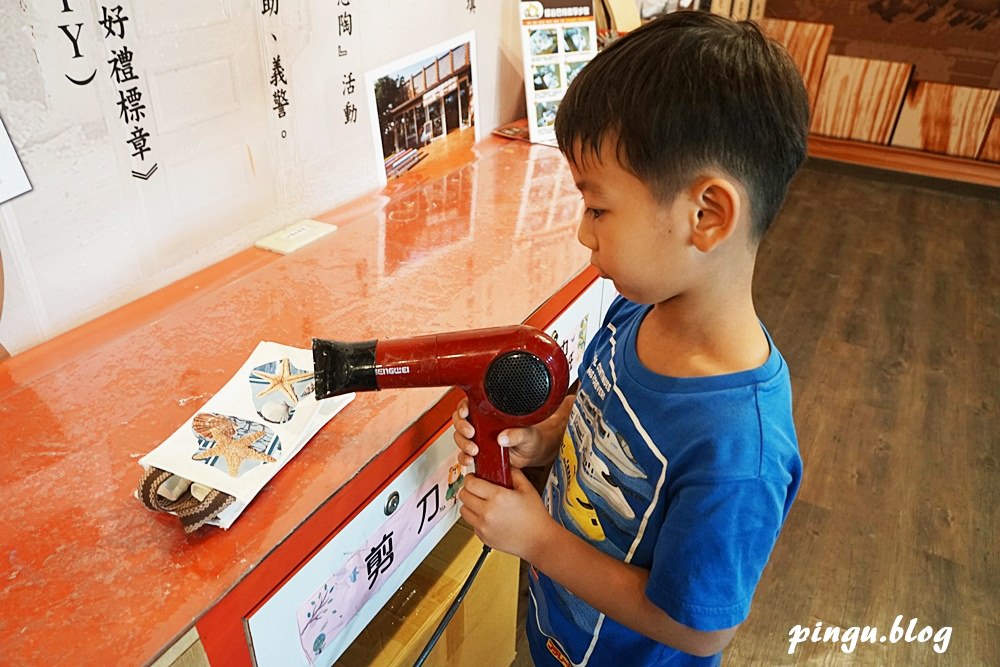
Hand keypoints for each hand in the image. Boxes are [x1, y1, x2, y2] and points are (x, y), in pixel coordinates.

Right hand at [451, 394, 573, 469]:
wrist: (532, 454)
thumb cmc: (530, 438)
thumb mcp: (528, 434)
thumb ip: (517, 434)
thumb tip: (503, 437)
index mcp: (491, 412)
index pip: (470, 404)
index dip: (463, 407)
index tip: (465, 413)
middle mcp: (482, 423)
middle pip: (460, 420)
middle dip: (462, 427)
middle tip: (471, 433)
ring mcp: (479, 438)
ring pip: (460, 437)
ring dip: (463, 444)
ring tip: (474, 450)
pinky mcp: (479, 452)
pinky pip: (464, 454)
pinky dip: (464, 457)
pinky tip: (470, 459)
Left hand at [458, 468, 553, 559]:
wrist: (539, 540)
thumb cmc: (535, 517)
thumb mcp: (527, 489)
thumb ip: (514, 473)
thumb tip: (505, 466)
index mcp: (498, 497)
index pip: (470, 483)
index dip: (470, 478)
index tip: (474, 477)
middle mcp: (487, 512)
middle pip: (463, 495)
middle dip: (468, 489)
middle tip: (476, 489)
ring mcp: (484, 526)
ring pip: (463, 510)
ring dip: (469, 504)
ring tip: (480, 503)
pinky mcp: (483, 537)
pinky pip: (471, 523)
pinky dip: (475, 518)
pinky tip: (488, 516)